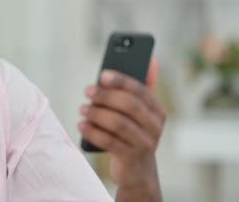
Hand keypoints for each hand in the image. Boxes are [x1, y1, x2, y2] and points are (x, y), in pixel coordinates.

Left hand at [78, 59, 165, 197]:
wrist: (138, 172)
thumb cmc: (132, 134)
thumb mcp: (137, 114)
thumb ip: (133, 91)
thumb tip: (127, 66)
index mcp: (157, 110)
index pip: (140, 90)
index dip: (121, 80)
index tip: (102, 75)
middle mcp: (155, 126)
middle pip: (129, 105)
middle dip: (105, 96)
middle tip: (87, 91)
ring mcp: (145, 143)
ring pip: (118, 123)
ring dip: (97, 113)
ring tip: (82, 109)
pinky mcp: (131, 158)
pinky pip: (109, 142)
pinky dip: (93, 132)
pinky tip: (82, 125)